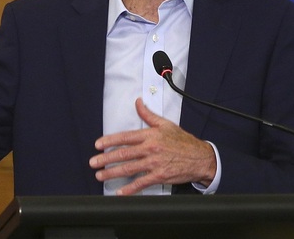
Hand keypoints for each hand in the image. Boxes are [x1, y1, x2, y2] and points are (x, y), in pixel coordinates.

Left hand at [90, 97, 216, 194]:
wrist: (200, 157)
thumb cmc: (183, 141)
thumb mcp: (166, 124)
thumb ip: (148, 115)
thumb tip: (138, 102)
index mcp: (150, 135)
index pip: (125, 137)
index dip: (110, 140)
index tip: (98, 145)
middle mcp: (150, 148)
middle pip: (123, 154)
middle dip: (105, 158)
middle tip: (93, 162)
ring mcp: (154, 163)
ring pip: (129, 168)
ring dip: (112, 172)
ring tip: (100, 175)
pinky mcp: (159, 176)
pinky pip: (141, 183)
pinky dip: (129, 189)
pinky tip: (119, 192)